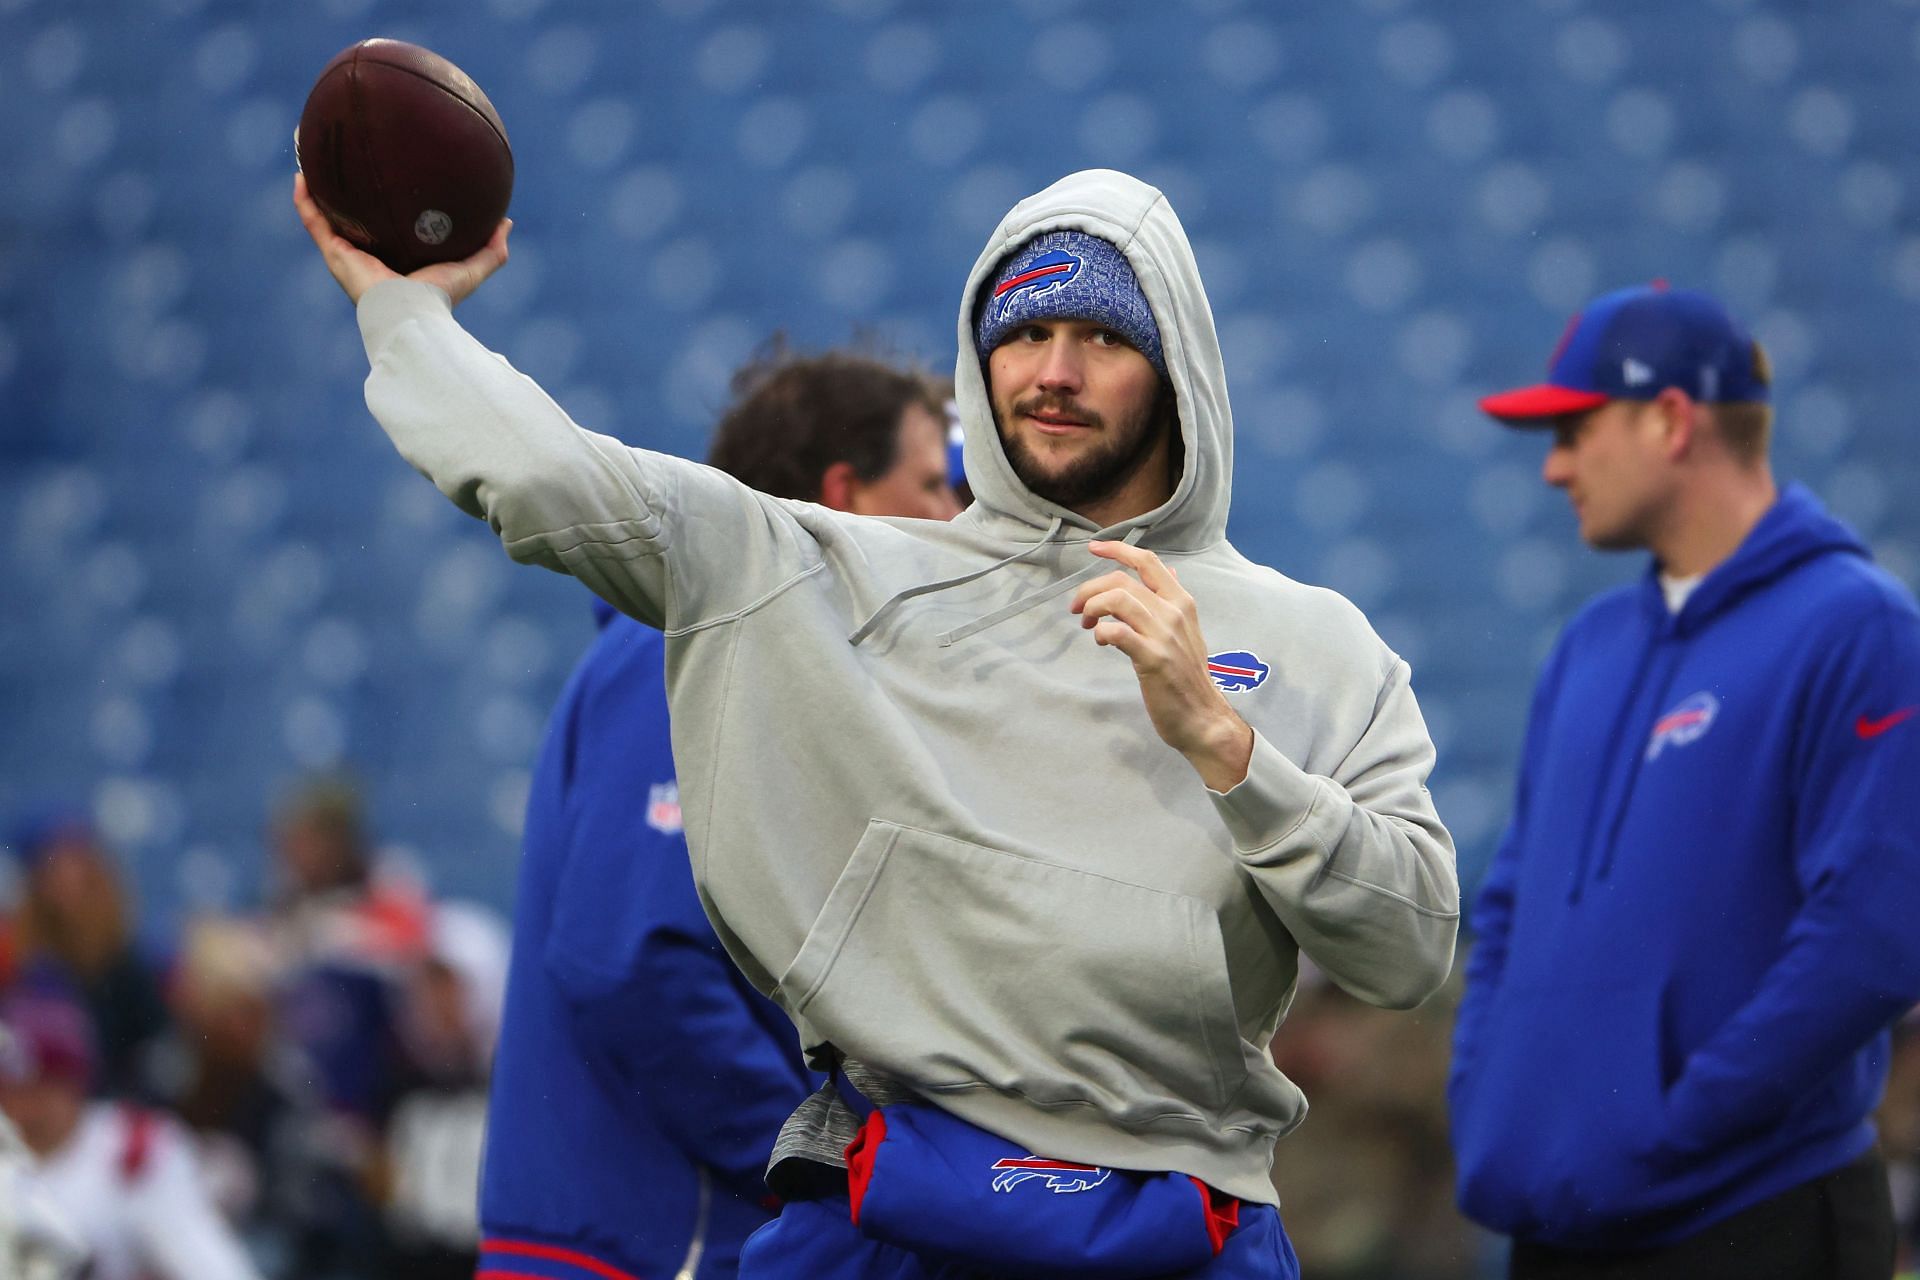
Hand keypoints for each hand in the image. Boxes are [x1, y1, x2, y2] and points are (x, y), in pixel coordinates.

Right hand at [293, 172, 509, 305]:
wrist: (412, 312)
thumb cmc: (440, 297)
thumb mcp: (472, 269)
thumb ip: (491, 250)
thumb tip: (506, 222)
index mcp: (397, 259)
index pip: (388, 229)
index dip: (386, 207)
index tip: (388, 180)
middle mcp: (369, 255)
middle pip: (354, 219)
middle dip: (347, 194)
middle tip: (346, 161)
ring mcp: (348, 255)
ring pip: (327, 216)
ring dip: (317, 189)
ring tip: (311, 158)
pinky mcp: (335, 255)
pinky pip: (314, 222)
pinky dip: (305, 201)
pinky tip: (301, 175)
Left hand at [1070, 540, 1253, 790]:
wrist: (1202, 717)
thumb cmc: (1188, 676)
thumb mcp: (1189, 630)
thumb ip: (1174, 600)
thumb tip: (1170, 570)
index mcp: (1182, 602)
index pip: (1148, 562)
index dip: (1117, 549)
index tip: (1094, 548)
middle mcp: (1174, 613)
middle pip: (1122, 581)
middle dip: (1090, 589)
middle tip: (1077, 609)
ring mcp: (1164, 635)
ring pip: (1117, 600)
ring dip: (1092, 608)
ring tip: (1087, 625)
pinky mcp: (1153, 659)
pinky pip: (1118, 632)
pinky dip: (1102, 631)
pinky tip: (1101, 640)